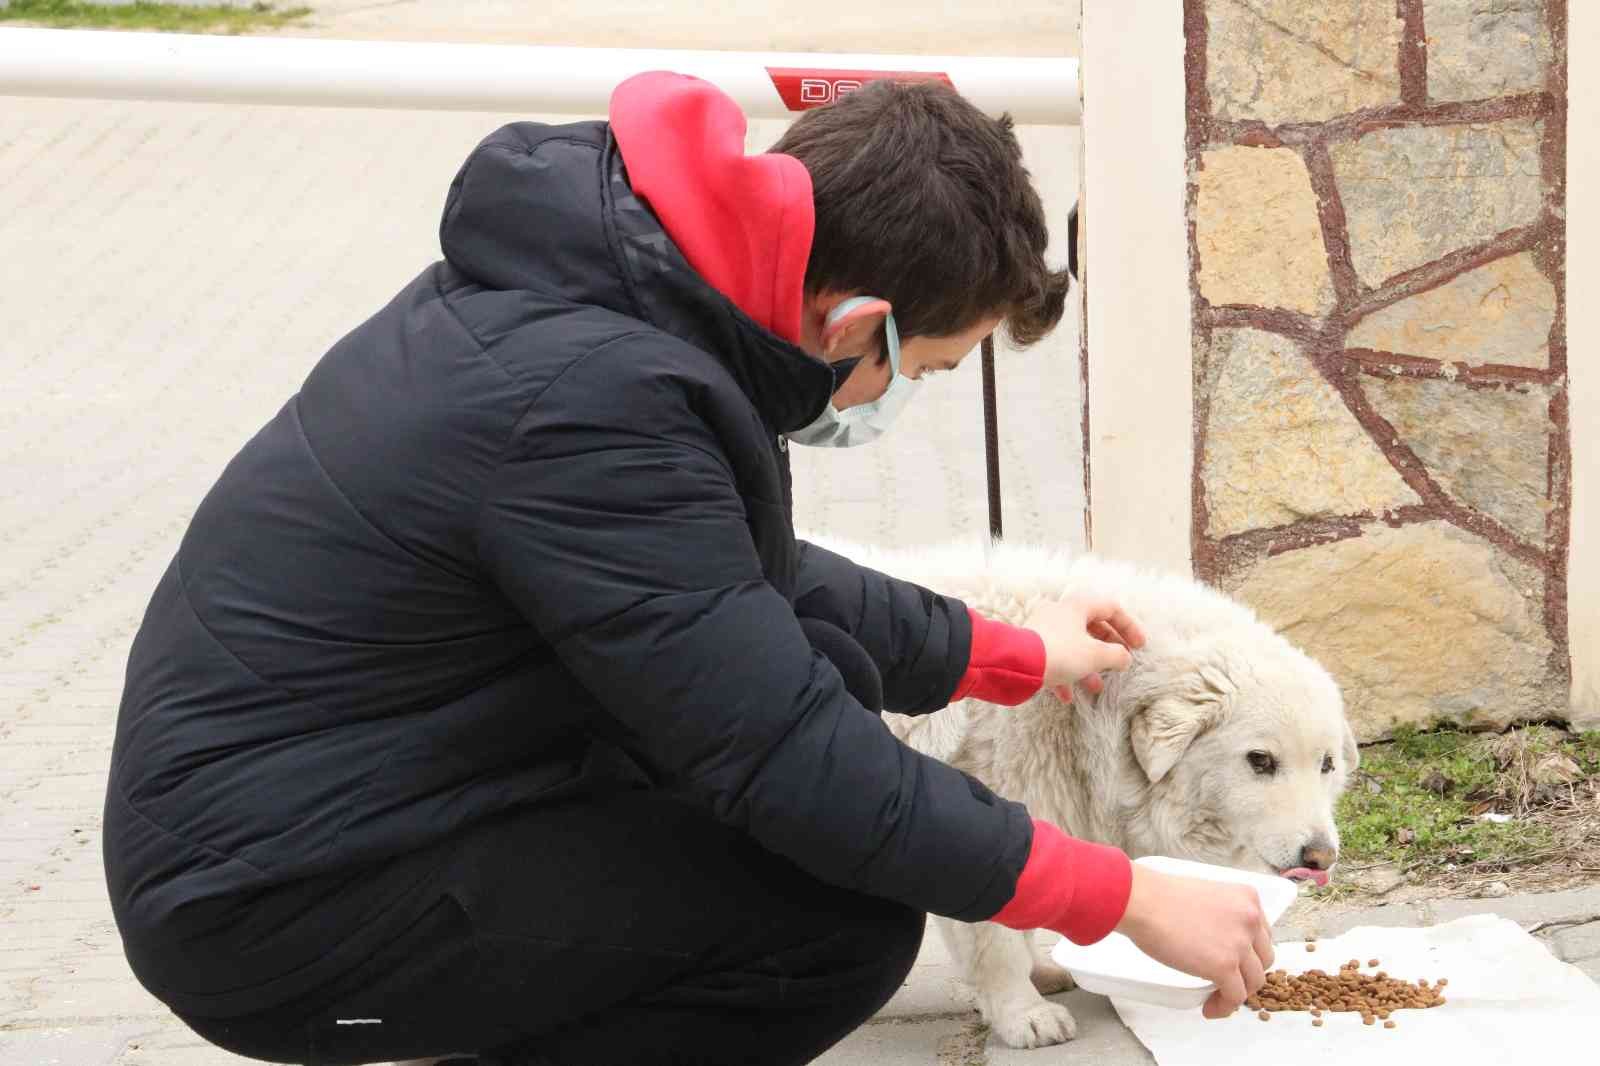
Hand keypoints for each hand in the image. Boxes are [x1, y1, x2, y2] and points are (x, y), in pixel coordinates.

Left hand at [1025, 596, 1145, 696]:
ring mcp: (1042, 630)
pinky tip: (1067, 697)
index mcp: (1076, 606)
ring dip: (1087, 666)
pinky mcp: (1030, 648)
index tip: (1140, 646)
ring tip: (1095, 688)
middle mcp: (1059, 614)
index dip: (1129, 626)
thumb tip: (1125, 657)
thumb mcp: (1095, 655)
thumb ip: (1116, 655)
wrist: (1015, 665)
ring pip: (1072, 646)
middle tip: (1120, 664)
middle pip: (1091, 627)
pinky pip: (1053, 660)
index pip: (1111, 608)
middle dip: (1107, 649)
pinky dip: (1064, 676)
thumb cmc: (1060, 653)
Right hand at [1114, 865, 1274, 1018]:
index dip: (1250, 953)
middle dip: (1248, 974)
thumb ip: (1221, 915)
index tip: (1238, 963)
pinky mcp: (1224, 966)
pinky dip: (1224, 1007)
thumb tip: (1218, 940)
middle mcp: (1250, 919)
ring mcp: (1240, 943)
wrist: (1142, 901)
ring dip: (1237, 994)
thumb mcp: (1204, 895)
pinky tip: (1210, 1008)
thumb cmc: (1159, 896)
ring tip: (1217, 998)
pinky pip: (1235, 997)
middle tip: (1228, 981)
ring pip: (1253, 981)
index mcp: (1247, 898)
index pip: (1262, 934)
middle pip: (1263, 959)